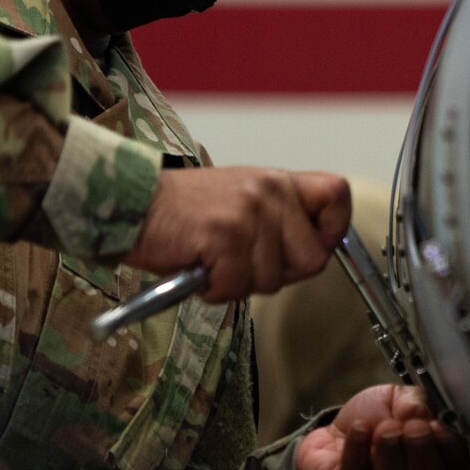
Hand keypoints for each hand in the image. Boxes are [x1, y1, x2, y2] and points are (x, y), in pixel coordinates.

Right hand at [124, 166, 349, 301]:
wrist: (132, 204)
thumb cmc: (183, 212)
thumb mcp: (241, 199)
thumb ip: (278, 220)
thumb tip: (313, 253)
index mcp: (277, 180)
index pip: (337, 196)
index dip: (332, 231)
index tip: (313, 246)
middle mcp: (270, 190)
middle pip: (311, 258)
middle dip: (278, 274)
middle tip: (242, 264)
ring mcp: (249, 213)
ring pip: (272, 279)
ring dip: (239, 284)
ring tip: (213, 262)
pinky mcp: (225, 235)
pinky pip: (237, 286)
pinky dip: (215, 290)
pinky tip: (199, 268)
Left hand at [294, 385, 469, 469]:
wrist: (330, 440)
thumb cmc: (376, 425)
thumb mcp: (401, 403)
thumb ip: (415, 402)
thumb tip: (420, 411)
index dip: (450, 449)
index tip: (438, 425)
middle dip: (422, 452)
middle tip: (414, 428)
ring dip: (390, 452)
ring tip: (385, 427)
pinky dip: (357, 450)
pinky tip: (360, 429)